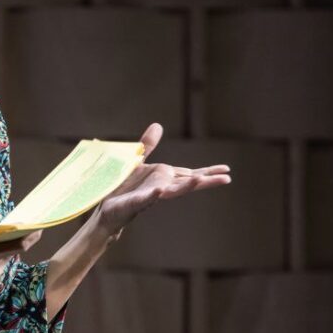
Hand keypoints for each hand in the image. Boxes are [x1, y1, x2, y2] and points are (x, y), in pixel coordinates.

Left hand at [94, 123, 230, 235]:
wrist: (105, 207)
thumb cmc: (122, 186)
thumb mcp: (135, 160)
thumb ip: (147, 145)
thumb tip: (158, 125)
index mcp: (163, 177)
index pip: (190, 174)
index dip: (208, 172)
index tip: (227, 170)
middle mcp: (161, 187)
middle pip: (187, 183)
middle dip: (206, 181)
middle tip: (227, 179)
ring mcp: (149, 196)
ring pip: (171, 192)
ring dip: (186, 187)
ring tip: (200, 180)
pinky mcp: (134, 203)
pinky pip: (145, 199)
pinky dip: (152, 195)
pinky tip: (160, 190)